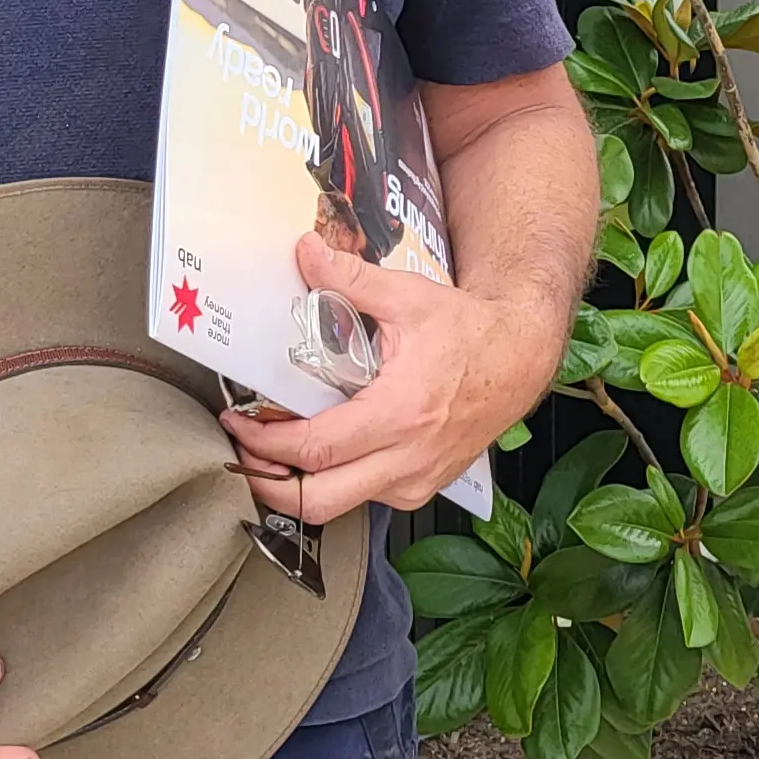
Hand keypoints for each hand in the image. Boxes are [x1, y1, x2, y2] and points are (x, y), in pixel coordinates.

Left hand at [220, 228, 563, 519]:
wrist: (521, 356)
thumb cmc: (470, 332)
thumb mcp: (408, 297)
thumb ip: (351, 278)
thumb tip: (307, 252)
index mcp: (399, 413)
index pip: (314, 450)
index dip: (264, 443)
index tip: (238, 423)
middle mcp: (408, 458)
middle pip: (319, 502)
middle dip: (270, 486)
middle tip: (244, 455)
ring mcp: (418, 479)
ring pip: (341, 506)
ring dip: (302, 486)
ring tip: (277, 453)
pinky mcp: (424, 486)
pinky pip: (368, 497)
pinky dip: (338, 481)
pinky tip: (327, 451)